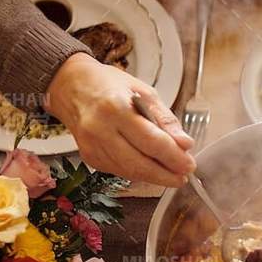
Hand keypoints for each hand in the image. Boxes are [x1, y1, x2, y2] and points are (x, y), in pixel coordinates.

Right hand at [45, 53, 195, 186]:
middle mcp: (100, 129)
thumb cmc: (109, 85)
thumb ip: (165, 119)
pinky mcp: (88, 157)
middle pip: (139, 163)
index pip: (151, 142)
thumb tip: (185, 143)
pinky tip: (150, 169)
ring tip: (171, 174)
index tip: (189, 164)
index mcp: (116, 108)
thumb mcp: (143, 91)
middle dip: (166, 174)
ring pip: (129, 171)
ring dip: (153, 177)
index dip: (173, 157)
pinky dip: (137, 173)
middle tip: (183, 176)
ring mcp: (91, 146)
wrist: (72, 86)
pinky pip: (118, 170)